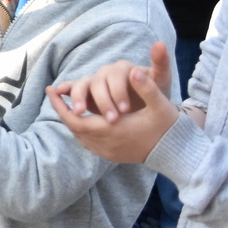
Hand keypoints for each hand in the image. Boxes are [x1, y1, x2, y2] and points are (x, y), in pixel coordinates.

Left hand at [51, 40, 180, 163]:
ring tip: (64, 104)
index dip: (61, 105)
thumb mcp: (160, 104)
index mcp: (114, 129)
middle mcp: (107, 143)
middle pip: (74, 127)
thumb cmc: (167, 126)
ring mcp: (108, 152)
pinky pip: (88, 143)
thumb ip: (146, 87)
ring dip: (71, 120)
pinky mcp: (111, 156)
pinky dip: (80, 130)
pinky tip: (81, 119)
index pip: (77, 119)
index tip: (51, 90)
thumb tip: (134, 71)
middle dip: (62, 110)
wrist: (176, 154)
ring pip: (80, 136)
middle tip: (53, 94)